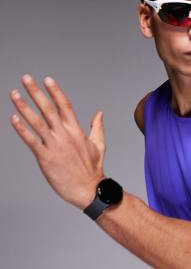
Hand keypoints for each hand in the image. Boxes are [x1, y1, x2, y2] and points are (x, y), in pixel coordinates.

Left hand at [9, 74, 106, 208]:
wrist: (89, 189)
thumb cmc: (93, 170)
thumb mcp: (99, 145)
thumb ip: (97, 127)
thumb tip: (99, 113)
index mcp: (77, 131)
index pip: (65, 106)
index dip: (55, 91)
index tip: (47, 79)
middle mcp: (65, 135)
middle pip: (49, 108)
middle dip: (36, 92)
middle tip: (25, 78)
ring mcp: (55, 146)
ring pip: (37, 122)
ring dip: (24, 106)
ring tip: (14, 94)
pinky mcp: (46, 157)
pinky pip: (31, 140)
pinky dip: (21, 129)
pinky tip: (13, 118)